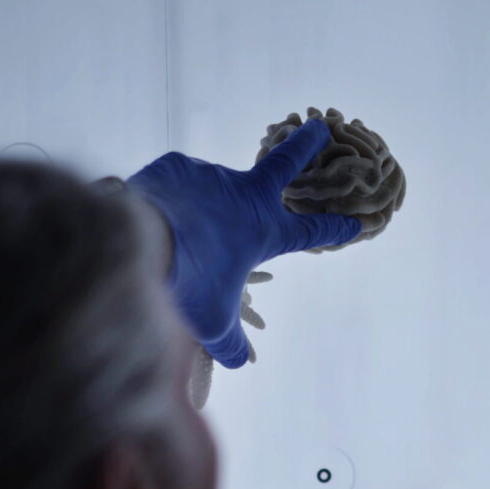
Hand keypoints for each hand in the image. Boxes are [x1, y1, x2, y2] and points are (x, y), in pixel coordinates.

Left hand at [125, 119, 362, 367]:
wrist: (134, 240)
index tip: (355, 223)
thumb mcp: (211, 324)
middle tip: (320, 126)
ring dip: (201, 210)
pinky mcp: (173, 167)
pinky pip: (173, 189)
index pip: (307, 233)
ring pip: (209, 193)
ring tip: (178, 237)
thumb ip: (231, 344)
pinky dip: (169, 204)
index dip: (332, 230)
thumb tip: (241, 362)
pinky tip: (154, 220)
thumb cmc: (186, 282)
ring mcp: (207, 175)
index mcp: (262, 231)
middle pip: (282, 164)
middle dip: (304, 147)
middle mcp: (242, 195)